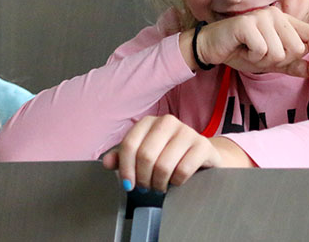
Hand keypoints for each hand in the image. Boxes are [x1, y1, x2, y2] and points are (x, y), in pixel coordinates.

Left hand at [103, 115, 249, 191]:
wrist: (201, 156)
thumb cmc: (167, 155)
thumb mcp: (142, 156)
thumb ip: (122, 158)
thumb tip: (106, 162)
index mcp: (148, 122)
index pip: (129, 145)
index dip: (125, 169)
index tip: (128, 184)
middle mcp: (167, 121)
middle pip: (145, 156)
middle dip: (143, 178)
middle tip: (146, 186)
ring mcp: (187, 131)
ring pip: (163, 165)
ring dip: (159, 183)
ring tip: (160, 185)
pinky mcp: (202, 145)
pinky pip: (182, 171)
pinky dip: (176, 182)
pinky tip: (176, 181)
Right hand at [183, 7, 308, 77]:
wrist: (212, 47)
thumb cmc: (241, 51)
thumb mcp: (271, 62)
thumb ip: (292, 65)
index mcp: (286, 21)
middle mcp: (276, 14)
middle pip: (297, 49)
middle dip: (281, 61)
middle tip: (263, 56)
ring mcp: (261, 17)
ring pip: (279, 52)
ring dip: (263, 60)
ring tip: (250, 52)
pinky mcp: (247, 24)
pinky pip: (261, 50)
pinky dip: (252, 57)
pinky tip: (242, 50)